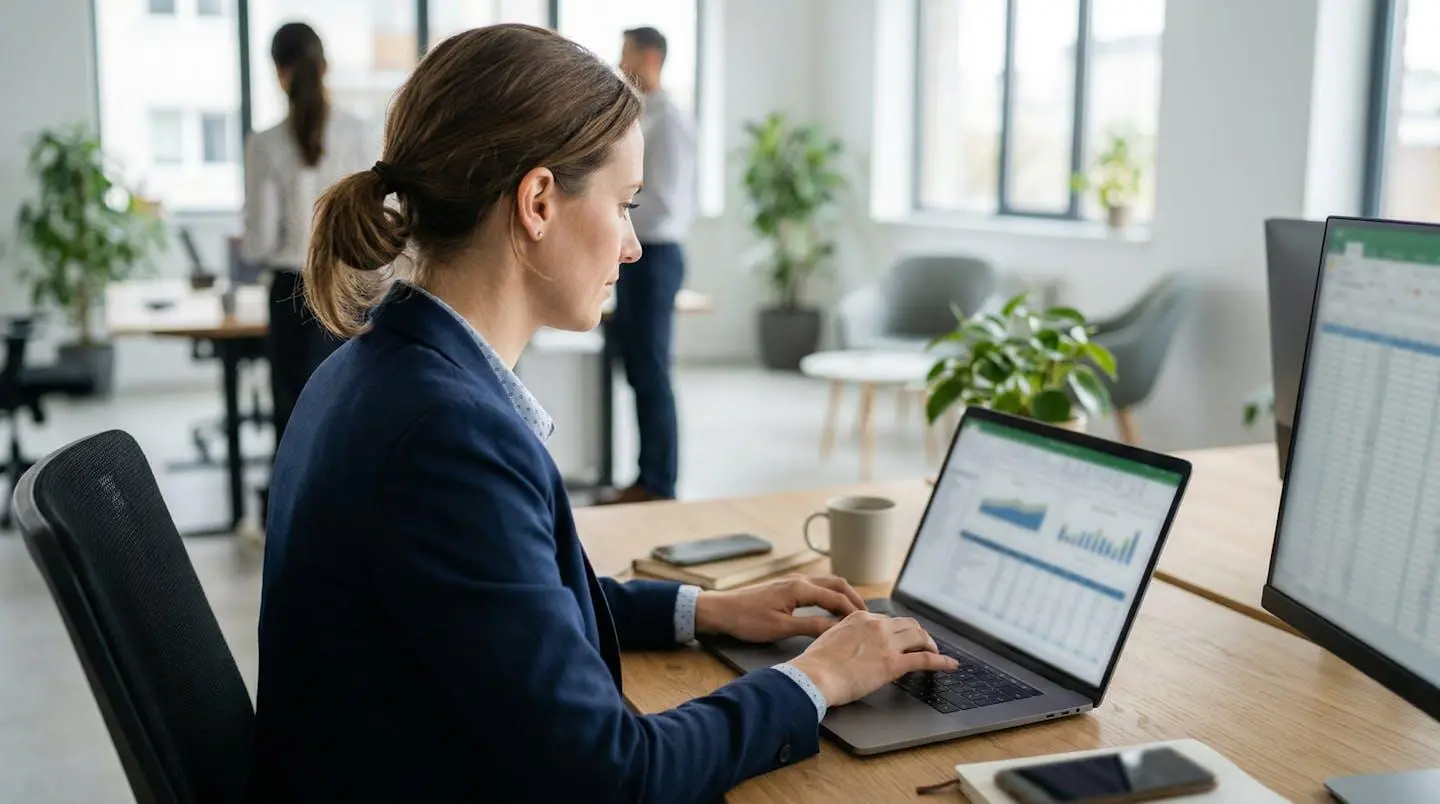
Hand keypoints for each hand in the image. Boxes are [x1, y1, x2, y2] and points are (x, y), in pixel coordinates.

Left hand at [694, 574, 866, 642]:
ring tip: (852, 613)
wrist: (721, 610)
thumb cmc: (748, 620)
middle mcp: (799, 580)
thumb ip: (812, 627)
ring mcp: (792, 581)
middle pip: (836, 584)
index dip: (854, 611)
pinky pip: (816, 586)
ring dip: (842, 595)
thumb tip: (838, 629)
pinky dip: (829, 594)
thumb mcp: (782, 628)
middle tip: (866, 616)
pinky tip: (829, 608)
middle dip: (853, 598)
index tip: (868, 624)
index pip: (837, 598)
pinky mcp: (785, 586)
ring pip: (826, 583)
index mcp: (800, 588)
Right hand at [787, 612, 958, 706]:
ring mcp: (887, 644)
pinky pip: (925, 659)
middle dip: (918, 634)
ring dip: (930, 644)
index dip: (898, 630)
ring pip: (919, 637)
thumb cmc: (815, 663)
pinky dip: (942, 661)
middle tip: (923, 643)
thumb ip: (845, 635)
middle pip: (908, 625)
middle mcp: (877, 626)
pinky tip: (950, 665)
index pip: (888, 620)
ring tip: (936, 652)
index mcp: (860, 618)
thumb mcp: (829, 637)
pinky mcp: (894, 664)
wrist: (814, 676)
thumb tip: (849, 643)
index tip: (901, 637)